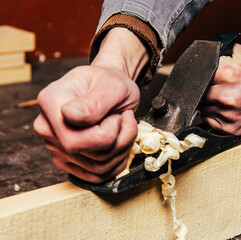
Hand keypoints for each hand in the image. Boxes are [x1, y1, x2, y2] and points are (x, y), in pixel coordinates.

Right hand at [34, 28, 148, 182]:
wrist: (110, 88)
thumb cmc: (110, 83)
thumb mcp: (112, 85)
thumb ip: (94, 101)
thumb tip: (71, 115)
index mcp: (51, 102)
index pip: (74, 139)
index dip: (107, 131)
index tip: (115, 114)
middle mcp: (48, 127)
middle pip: (89, 156)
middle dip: (119, 140)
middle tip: (124, 120)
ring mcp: (56, 147)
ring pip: (98, 167)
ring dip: (122, 148)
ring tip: (123, 127)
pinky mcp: (69, 161)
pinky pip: (98, 175)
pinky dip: (117, 160)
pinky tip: (119, 141)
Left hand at [200, 44, 240, 134]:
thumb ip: (219, 54)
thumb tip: (201, 56)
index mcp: (227, 73)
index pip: (196, 76)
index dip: (198, 76)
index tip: (201, 77)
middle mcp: (225, 95)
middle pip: (197, 94)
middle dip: (203, 90)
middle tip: (212, 87)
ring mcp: (228, 114)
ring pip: (202, 108)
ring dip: (207, 103)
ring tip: (221, 97)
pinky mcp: (232, 128)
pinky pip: (210, 121)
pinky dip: (213, 114)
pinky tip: (224, 108)